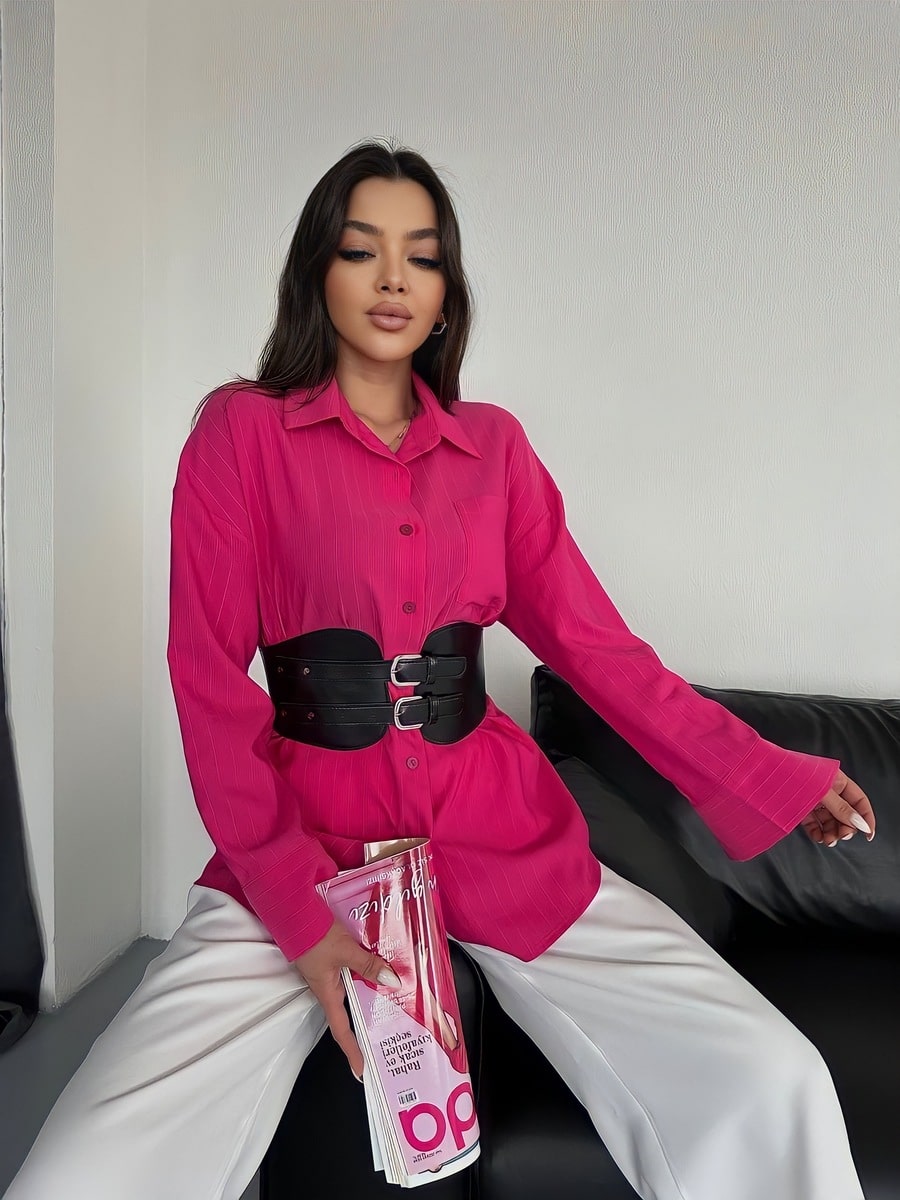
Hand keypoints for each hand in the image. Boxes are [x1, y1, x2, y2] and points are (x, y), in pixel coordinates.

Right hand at [292, 921, 400, 1077]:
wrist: (295, 913)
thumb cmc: (315, 937)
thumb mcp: (345, 951)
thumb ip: (367, 965)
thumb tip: (392, 981)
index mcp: (327, 993)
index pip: (341, 1030)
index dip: (352, 1051)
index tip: (362, 1071)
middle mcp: (328, 988)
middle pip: (350, 1013)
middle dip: (368, 1025)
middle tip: (390, 1035)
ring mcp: (329, 974)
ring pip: (353, 991)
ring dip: (371, 996)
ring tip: (394, 1002)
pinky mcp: (331, 960)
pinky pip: (352, 973)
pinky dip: (367, 974)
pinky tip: (383, 969)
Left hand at [800, 768, 875, 847]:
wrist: (760, 774)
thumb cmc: (792, 775)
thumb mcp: (821, 792)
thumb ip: (841, 809)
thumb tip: (860, 824)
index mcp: (837, 780)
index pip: (859, 801)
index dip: (866, 817)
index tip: (867, 835)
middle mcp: (827, 790)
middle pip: (846, 813)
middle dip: (846, 827)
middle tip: (841, 836)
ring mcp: (814, 800)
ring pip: (830, 820)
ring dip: (832, 832)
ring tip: (828, 841)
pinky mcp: (801, 808)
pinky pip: (815, 823)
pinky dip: (819, 832)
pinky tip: (819, 838)